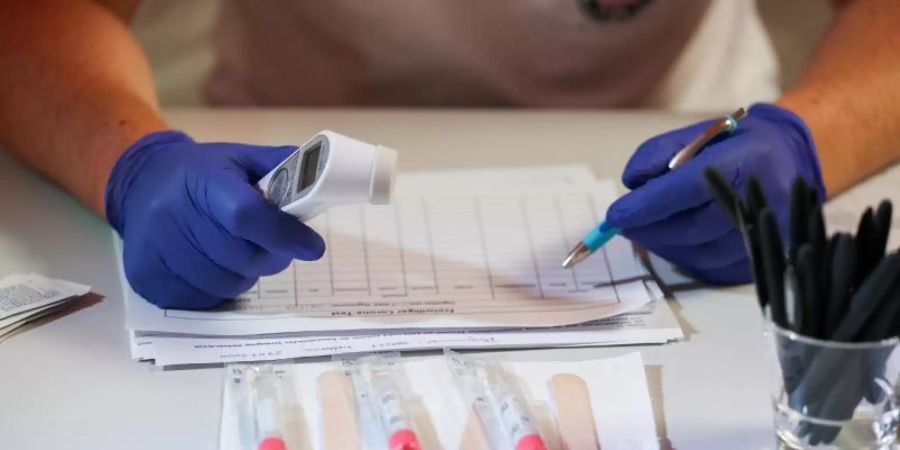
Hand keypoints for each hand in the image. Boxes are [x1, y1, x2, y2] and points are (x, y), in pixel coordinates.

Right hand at [106, 131, 324, 308]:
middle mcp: (172, 214)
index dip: (284, 234)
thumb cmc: (201, 174)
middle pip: (243, 257)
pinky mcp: (146, 277)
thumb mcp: (241, 158)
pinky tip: (212, 264)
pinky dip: (219, 289)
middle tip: (272, 244)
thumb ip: (283, 167)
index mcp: (203, 180)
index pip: (247, 215)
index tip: (312, 246)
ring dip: (245, 274)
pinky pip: (203, 299)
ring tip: (236, 250)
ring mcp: (156, 249)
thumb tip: (325, 180)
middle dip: (271, 255)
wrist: (141, 183)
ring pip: (227, 284)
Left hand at [605, 103, 825, 283]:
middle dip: (649, 230)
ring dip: (663, 246)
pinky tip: (672, 243)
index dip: (648, 205)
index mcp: (748, 161)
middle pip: (692, 229)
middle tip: (623, 226)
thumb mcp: (700, 133)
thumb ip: (660, 153)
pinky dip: (684, 258)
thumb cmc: (739, 144)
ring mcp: (770, 236)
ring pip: (700, 254)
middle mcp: (763, 201)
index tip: (616, 215)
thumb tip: (632, 184)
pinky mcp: (766, 257)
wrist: (793, 161)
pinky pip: (713, 269)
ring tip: (644, 232)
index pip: (688, 189)